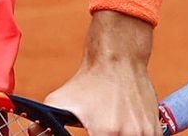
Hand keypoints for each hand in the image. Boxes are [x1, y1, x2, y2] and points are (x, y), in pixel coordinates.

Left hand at [42, 11, 159, 135]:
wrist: (119, 59)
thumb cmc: (88, 81)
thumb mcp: (61, 100)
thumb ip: (44, 121)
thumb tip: (32, 133)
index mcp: (105, 133)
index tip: (87, 134)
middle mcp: (129, 135)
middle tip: (97, 131)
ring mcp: (146, 133)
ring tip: (109, 128)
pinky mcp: (156, 129)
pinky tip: (123, 130)